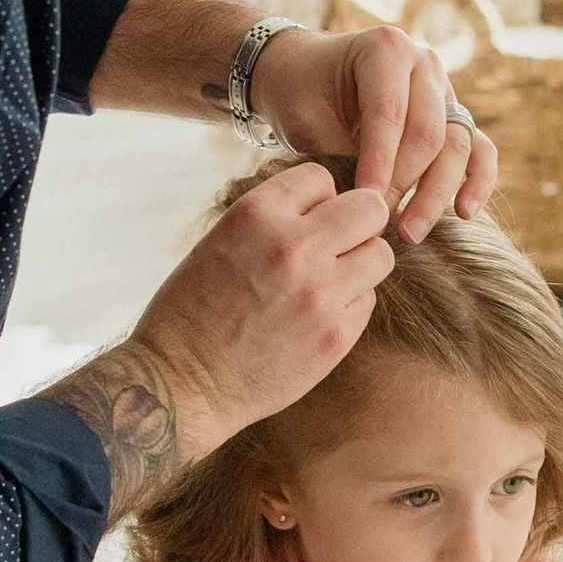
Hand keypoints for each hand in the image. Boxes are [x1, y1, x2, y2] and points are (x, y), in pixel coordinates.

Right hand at [51, 164, 396, 511]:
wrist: (182, 382)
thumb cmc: (192, 311)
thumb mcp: (220, 241)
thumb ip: (271, 220)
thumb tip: (322, 207)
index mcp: (256, 214)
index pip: (320, 179)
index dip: (317, 199)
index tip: (306, 221)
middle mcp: (294, 246)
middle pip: (369, 208)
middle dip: (357, 223)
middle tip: (338, 244)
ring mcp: (320, 292)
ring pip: (379, 254)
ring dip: (360, 264)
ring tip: (329, 282)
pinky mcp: (336, 334)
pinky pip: (367, 300)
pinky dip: (349, 304)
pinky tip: (316, 317)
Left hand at [249, 28, 497, 240]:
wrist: (303, 77)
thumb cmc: (300, 96)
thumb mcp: (307, 116)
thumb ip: (340, 149)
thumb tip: (371, 205)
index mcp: (385, 50)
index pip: (390, 115)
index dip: (379, 164)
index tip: (364, 205)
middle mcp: (424, 63)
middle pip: (429, 133)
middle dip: (406, 184)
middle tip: (381, 224)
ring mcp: (444, 90)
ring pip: (457, 146)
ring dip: (437, 194)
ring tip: (411, 233)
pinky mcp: (454, 117)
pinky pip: (479, 149)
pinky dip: (477, 181)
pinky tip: (465, 213)